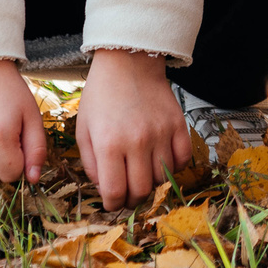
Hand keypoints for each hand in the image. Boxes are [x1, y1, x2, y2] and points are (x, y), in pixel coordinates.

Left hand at [75, 49, 192, 208]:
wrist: (129, 62)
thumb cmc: (102, 95)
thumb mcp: (83, 130)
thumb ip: (91, 164)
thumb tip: (105, 189)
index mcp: (109, 144)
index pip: (115, 192)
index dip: (113, 205)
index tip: (112, 204)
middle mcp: (137, 141)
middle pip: (141, 190)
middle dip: (132, 199)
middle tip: (128, 195)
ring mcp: (160, 133)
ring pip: (162, 178)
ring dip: (152, 183)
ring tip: (143, 175)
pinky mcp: (177, 124)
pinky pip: (183, 159)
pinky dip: (174, 167)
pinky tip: (162, 162)